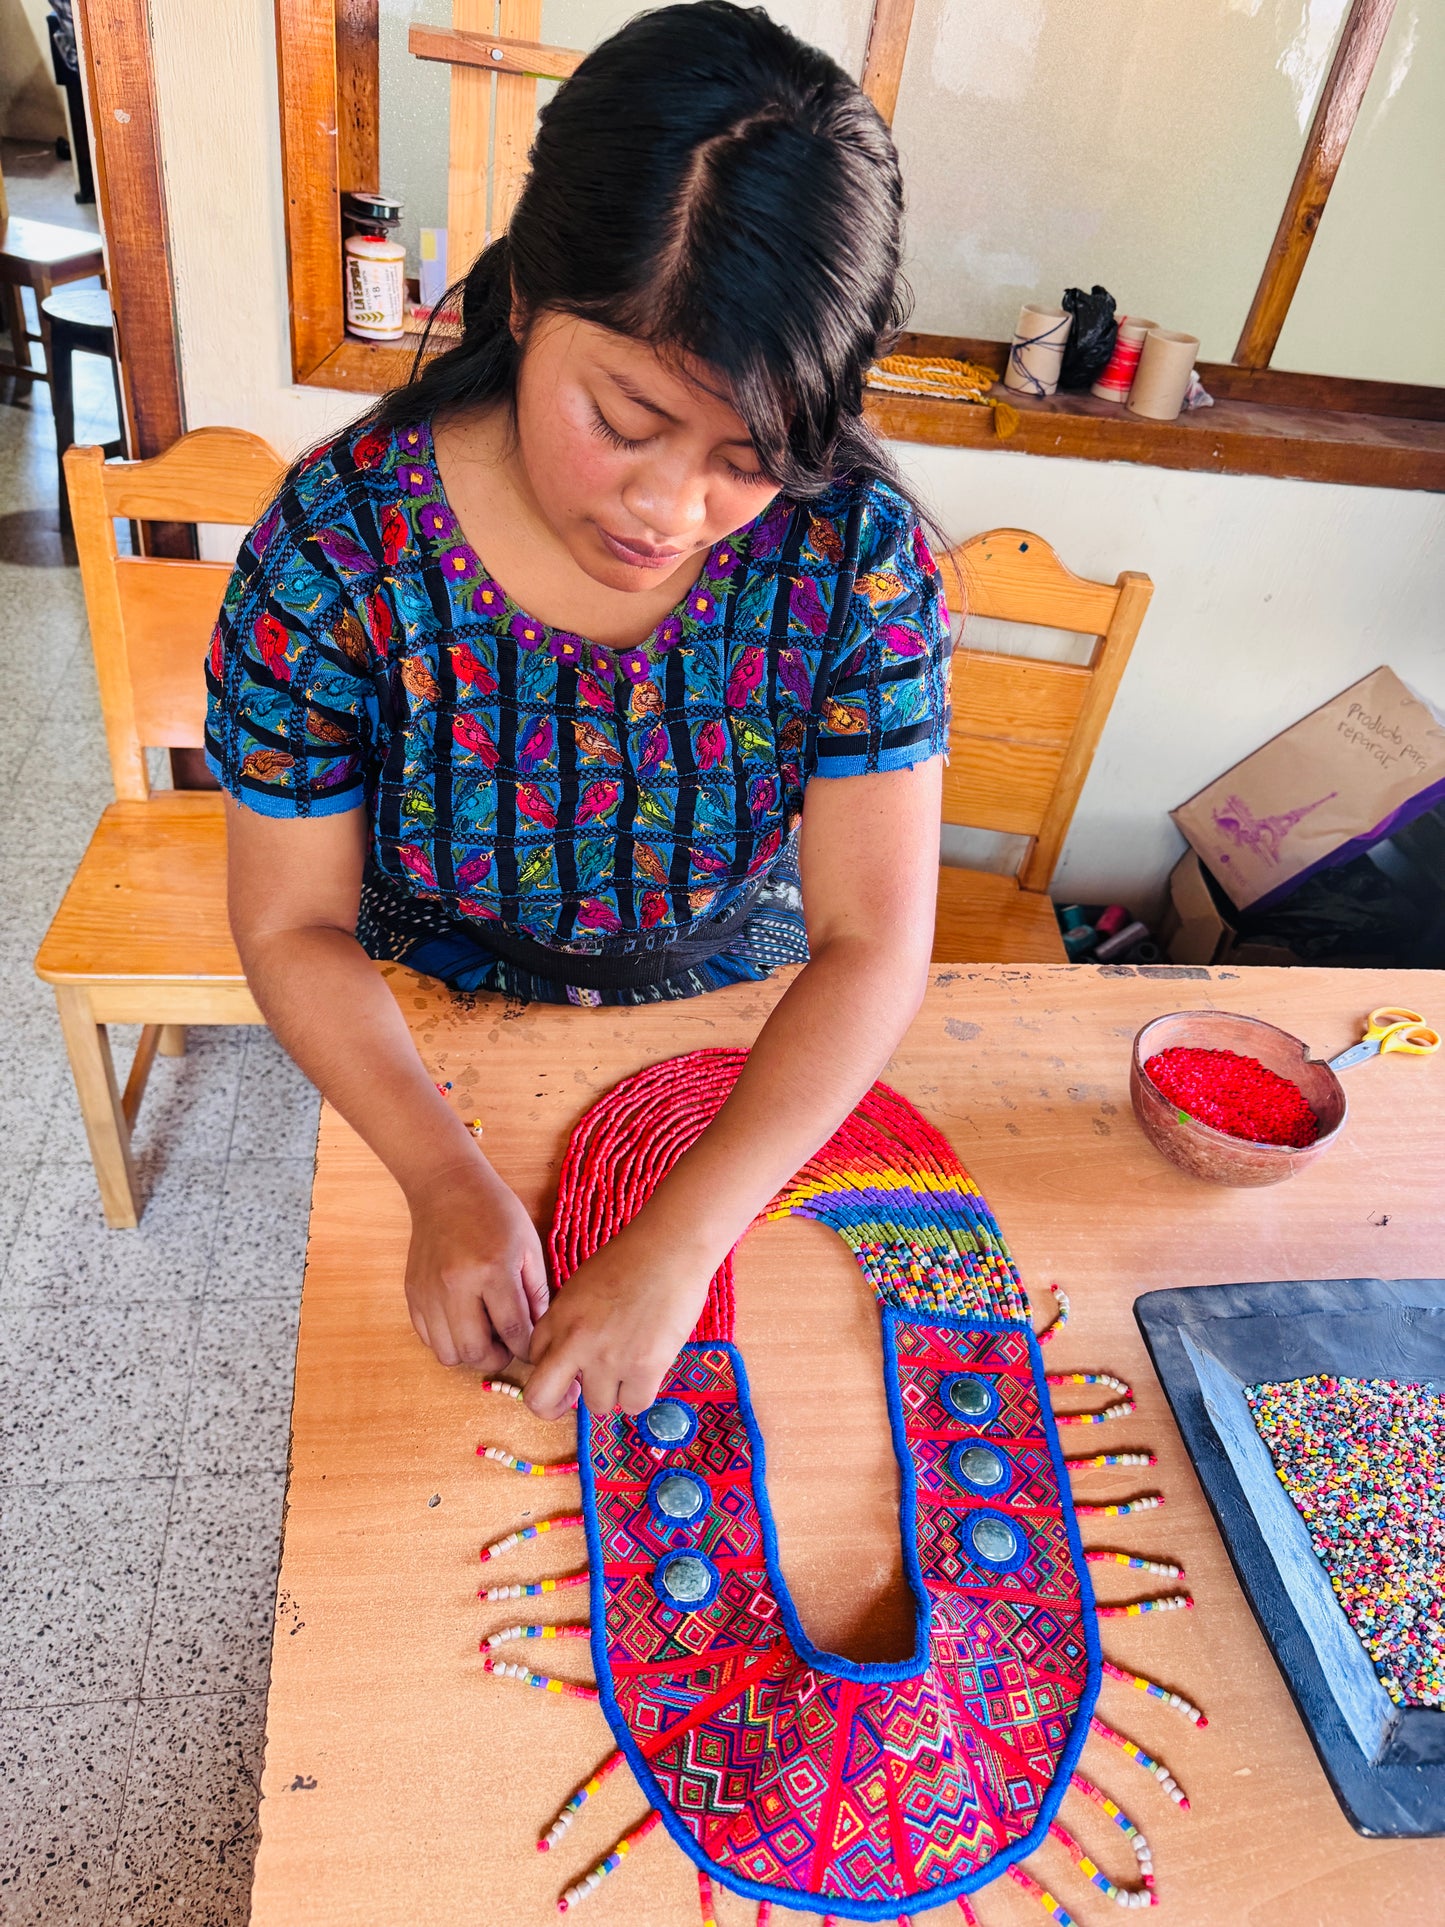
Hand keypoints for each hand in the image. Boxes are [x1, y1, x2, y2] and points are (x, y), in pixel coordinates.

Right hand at [403, 1155, 548, 1371]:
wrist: (446, 1187)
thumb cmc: (494, 1211)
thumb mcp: (528, 1245)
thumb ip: (536, 1292)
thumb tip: (540, 1331)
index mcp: (492, 1270)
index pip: (513, 1331)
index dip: (527, 1349)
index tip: (534, 1348)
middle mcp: (456, 1286)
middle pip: (476, 1352)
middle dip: (498, 1358)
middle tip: (508, 1345)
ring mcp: (429, 1293)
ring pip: (448, 1353)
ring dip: (470, 1353)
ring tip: (484, 1332)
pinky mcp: (413, 1294)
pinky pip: (428, 1338)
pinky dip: (448, 1339)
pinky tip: (462, 1321)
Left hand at [525, 1222, 713, 1419]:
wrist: (671, 1247)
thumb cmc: (633, 1258)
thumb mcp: (584, 1285)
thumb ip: (572, 1320)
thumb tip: (577, 1356)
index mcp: (558, 1316)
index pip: (535, 1360)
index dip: (555, 1367)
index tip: (574, 1365)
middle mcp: (575, 1341)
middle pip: (541, 1399)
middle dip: (554, 1407)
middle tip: (576, 1396)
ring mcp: (608, 1357)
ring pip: (597, 1406)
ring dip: (613, 1391)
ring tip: (631, 1364)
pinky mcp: (644, 1367)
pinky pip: (634, 1405)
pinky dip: (640, 1394)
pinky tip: (649, 1370)